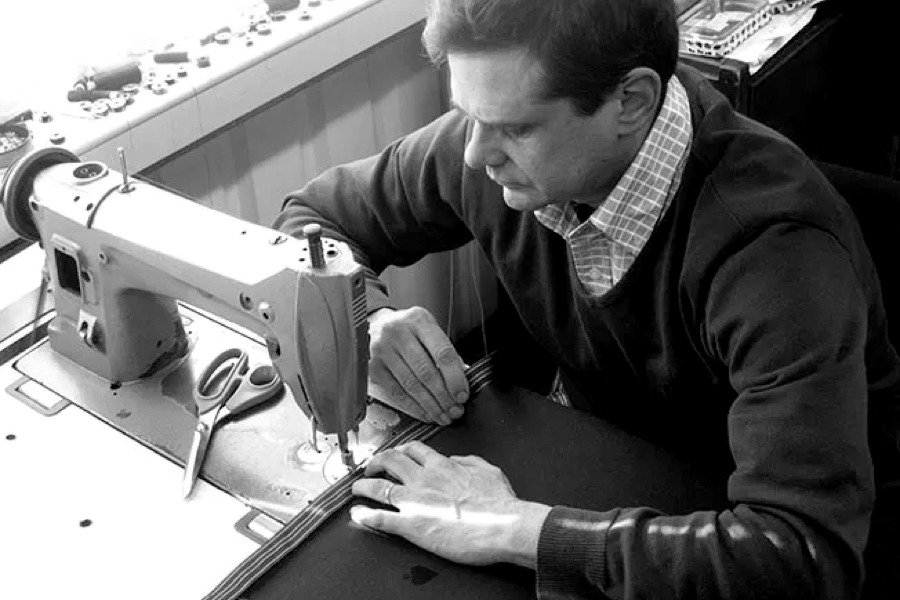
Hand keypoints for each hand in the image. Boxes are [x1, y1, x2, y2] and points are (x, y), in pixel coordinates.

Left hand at [350, 441, 551, 567]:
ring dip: (364, 487)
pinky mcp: (412, 525)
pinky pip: (382, 519)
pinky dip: (366, 516)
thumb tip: (455, 460)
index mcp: (442, 467)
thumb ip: (467, 461)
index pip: (414, 450)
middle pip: (391, 462)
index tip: (395, 454)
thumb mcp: (487, 470)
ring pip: (380, 488)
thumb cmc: (499, 503)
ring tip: (357, 489)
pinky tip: (358, 515)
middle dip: (377, 462)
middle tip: (371, 467)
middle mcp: (424, 480)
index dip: (400, 450)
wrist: (503, 526)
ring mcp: (415, 502)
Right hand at [367, 307, 469, 424]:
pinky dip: (413, 406)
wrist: (376, 325)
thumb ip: (444, 353)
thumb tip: (460, 385)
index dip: (455, 378)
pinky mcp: (373, 366)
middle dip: (444, 397)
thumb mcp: (429, 331)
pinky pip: (396, 392)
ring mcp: (382, 349)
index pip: (443, 353)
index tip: (462, 395)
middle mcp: (398, 332)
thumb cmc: (409, 331)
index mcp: (419, 320)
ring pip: (411, 385)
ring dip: (430, 405)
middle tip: (455, 411)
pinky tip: (425, 413)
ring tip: (442, 416)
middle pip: (426, 372)